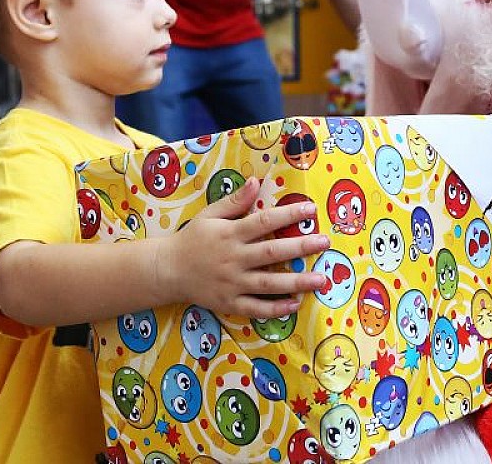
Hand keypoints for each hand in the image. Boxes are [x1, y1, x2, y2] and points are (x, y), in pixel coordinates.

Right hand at [162, 176, 329, 318]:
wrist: (166, 270)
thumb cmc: (192, 239)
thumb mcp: (210, 215)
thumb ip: (234, 201)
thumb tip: (255, 182)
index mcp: (230, 233)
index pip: (264, 221)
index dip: (288, 215)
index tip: (311, 209)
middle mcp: (233, 258)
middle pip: (271, 253)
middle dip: (300, 247)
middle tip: (324, 243)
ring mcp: (232, 283)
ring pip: (268, 284)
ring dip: (295, 282)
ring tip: (320, 279)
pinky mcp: (228, 302)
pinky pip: (255, 307)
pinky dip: (274, 308)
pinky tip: (294, 305)